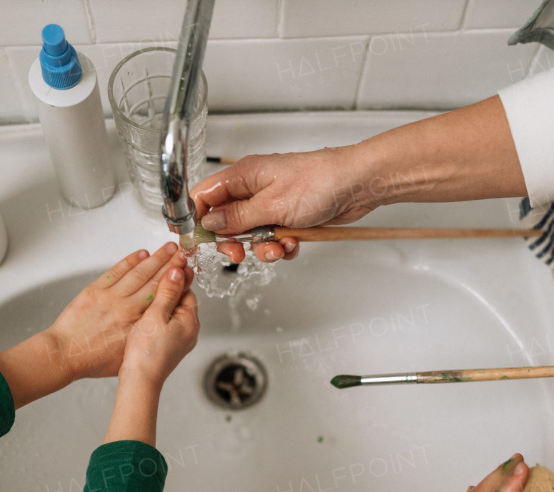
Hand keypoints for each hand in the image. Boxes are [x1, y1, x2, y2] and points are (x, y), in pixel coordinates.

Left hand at [46, 243, 192, 379]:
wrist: (65, 353)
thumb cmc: (94, 359)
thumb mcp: (128, 354)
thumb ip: (144, 337)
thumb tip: (157, 326)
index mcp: (137, 324)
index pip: (163, 296)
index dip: (176, 281)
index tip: (184, 271)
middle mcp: (126, 307)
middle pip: (154, 280)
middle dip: (170, 264)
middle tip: (180, 253)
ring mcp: (110, 296)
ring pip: (138, 273)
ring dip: (154, 258)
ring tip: (166, 249)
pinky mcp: (95, 290)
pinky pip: (116, 271)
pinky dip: (129, 261)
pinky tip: (140, 255)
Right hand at [118, 262, 200, 388]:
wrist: (140, 381)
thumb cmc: (147, 352)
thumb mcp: (156, 314)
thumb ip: (167, 291)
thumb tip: (178, 270)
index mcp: (190, 322)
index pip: (188, 291)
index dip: (176, 278)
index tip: (167, 266)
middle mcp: (189, 332)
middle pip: (181, 302)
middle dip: (169, 290)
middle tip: (155, 278)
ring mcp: (180, 341)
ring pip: (172, 314)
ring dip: (161, 304)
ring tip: (147, 295)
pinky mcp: (169, 348)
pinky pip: (166, 326)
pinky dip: (157, 318)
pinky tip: (144, 316)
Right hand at [190, 147, 378, 263]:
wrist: (357, 185)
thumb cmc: (320, 181)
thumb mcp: (271, 205)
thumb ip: (237, 217)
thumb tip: (210, 223)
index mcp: (243, 176)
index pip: (205, 196)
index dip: (197, 218)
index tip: (196, 240)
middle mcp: (254, 188)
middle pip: (225, 220)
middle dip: (232, 241)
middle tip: (239, 253)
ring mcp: (272, 202)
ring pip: (251, 233)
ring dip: (262, 247)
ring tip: (278, 247)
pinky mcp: (289, 216)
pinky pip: (273, 238)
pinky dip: (281, 246)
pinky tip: (293, 243)